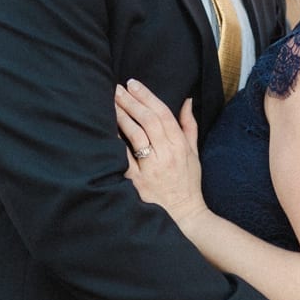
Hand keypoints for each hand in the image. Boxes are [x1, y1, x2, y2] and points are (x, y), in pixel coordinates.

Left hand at [115, 79, 207, 228]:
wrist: (184, 216)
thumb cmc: (187, 183)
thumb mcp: (193, 153)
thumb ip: (189, 126)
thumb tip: (187, 100)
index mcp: (180, 146)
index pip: (163, 114)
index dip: (148, 96)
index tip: (133, 83)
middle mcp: (167, 154)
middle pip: (148, 120)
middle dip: (132, 101)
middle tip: (117, 87)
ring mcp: (152, 168)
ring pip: (136, 135)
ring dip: (122, 116)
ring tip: (110, 102)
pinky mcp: (138, 182)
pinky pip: (124, 158)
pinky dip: (115, 143)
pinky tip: (105, 130)